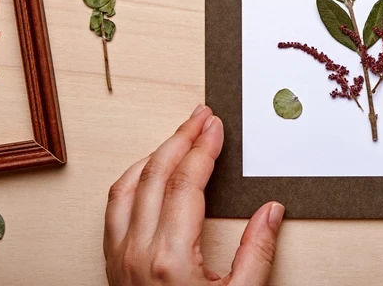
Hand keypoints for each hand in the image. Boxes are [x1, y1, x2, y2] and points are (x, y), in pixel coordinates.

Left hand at [104, 105, 283, 284]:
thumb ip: (257, 254)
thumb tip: (270, 212)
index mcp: (171, 258)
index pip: (186, 183)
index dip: (203, 148)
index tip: (215, 128)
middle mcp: (138, 252)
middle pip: (155, 174)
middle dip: (180, 138)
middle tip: (200, 118)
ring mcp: (120, 257)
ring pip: (127, 186)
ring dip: (154, 155)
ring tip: (178, 138)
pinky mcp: (112, 264)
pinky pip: (114, 208)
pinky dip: (133, 179)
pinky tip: (150, 172)